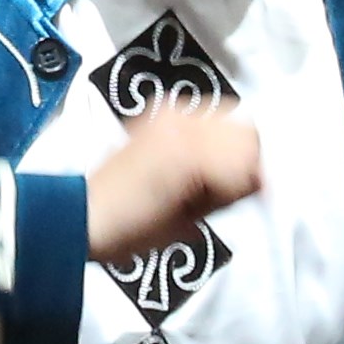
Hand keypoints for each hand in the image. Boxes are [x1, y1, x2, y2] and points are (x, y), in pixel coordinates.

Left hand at [87, 97, 258, 264]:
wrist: (86, 215)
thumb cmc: (135, 230)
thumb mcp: (190, 221)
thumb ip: (228, 195)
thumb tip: (257, 182)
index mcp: (191, 152)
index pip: (250, 154)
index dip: (253, 180)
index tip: (243, 200)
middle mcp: (182, 122)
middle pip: (245, 128)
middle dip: (244, 158)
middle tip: (226, 188)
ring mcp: (167, 113)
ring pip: (226, 115)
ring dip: (227, 143)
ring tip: (208, 172)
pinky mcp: (156, 114)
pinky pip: (200, 114)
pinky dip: (208, 134)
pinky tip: (192, 157)